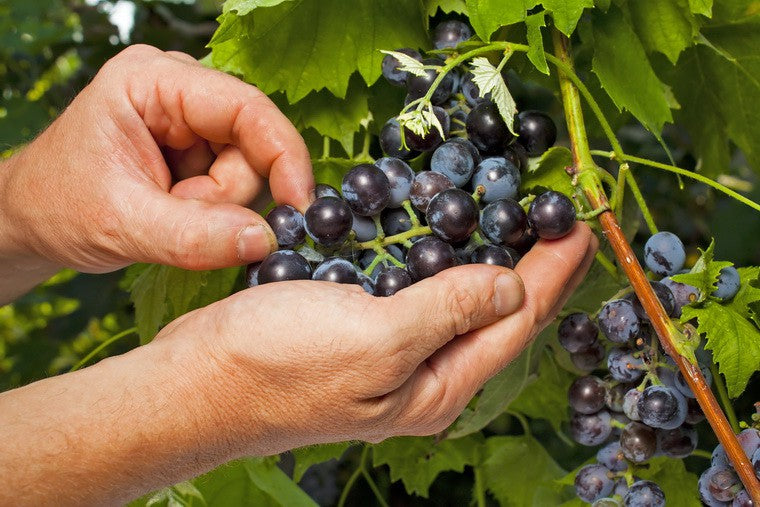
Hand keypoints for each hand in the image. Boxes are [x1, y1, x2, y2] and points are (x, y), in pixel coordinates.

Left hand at [0, 45, 311, 277]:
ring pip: (247, 170)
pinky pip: (233, 184)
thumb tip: (264, 240)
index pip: (245, 108)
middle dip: (225, 195)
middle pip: (251, 144)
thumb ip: (194, 236)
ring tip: (165, 214)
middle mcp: (178, 91)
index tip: (299, 206)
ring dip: (216, 207)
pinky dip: (212, 211)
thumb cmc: (57, 206)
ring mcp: (188, 119)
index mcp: (153, 81)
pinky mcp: (195, 148)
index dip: (283, 155)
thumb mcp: (123, 224)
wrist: (33, 222)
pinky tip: (173, 212)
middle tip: (178, 215)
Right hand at [160, 224, 596, 455]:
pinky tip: (440, 232)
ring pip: (456, 299)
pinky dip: (434, 257)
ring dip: (485, 255)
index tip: (579, 224)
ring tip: (511, 216)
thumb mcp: (376, 338)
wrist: (197, 380)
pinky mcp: (359, 328)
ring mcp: (391, 352)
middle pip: (494, 313)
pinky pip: (414, 288)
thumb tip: (511, 284)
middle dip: (531, 264)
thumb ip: (449, 310)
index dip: (554, 272)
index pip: (516, 321)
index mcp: (438, 386)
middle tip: (555, 215)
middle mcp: (423, 374)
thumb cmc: (280, 367)